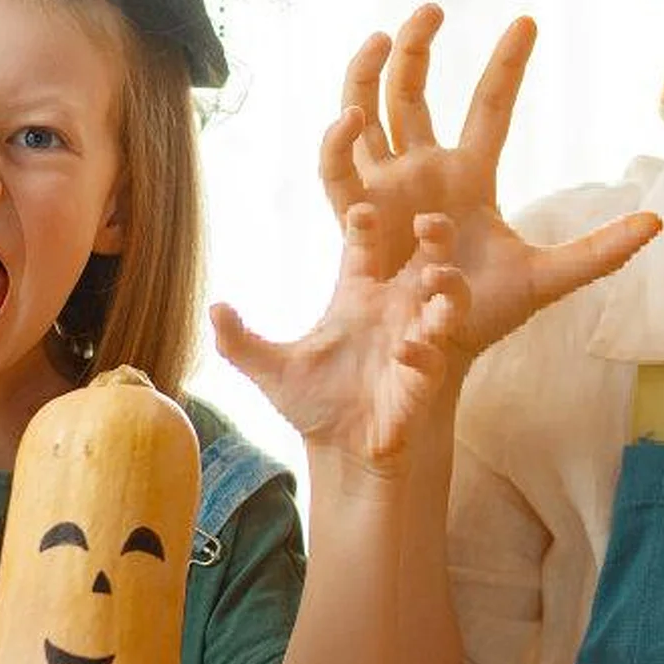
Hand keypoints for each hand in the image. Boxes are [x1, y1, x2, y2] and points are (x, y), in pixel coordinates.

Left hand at [212, 206, 469, 473]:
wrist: (340, 453)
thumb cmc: (312, 403)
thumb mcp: (269, 370)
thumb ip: (239, 342)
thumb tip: (212, 307)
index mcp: (358, 296)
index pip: (365, 246)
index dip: (365, 224)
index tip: (360, 210)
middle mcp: (393, 310)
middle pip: (427, 256)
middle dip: (436, 235)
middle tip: (428, 221)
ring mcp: (416, 339)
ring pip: (452, 298)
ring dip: (451, 284)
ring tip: (436, 276)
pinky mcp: (426, 376)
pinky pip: (434, 353)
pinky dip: (423, 349)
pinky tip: (405, 352)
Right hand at [322, 5, 660, 372]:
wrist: (431, 357)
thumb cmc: (482, 315)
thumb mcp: (547, 280)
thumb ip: (601, 253)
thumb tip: (657, 222)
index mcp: (469, 176)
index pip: (488, 106)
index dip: (507, 65)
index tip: (527, 21)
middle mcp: (423, 170)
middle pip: (414, 92)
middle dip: (417, 47)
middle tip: (431, 9)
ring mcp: (385, 188)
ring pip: (369, 112)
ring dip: (369, 72)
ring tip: (381, 38)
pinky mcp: (353, 215)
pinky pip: (337, 171)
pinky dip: (338, 141)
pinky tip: (350, 118)